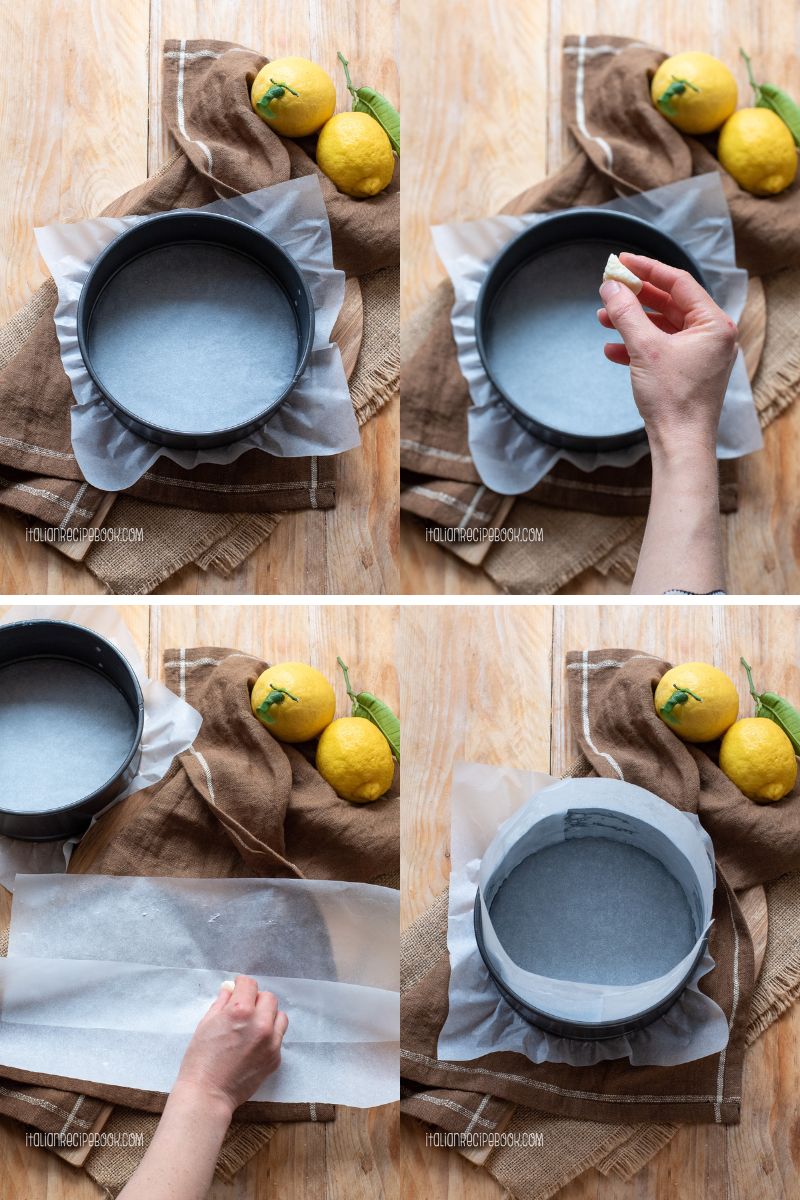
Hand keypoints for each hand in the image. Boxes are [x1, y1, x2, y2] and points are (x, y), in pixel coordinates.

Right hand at [174, 975, 287, 1116]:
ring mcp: (271, 1042)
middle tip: (244, 1010)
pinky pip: (278, 1038)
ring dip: (268, 1016)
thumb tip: (230, 989)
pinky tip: (253, 1045)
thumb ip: (222, 1003)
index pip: (250, 984)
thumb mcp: (206, 1024)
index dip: (241, 984)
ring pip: (279, 1016)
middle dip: (256, 1000)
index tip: (237, 989)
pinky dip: (269, 1036)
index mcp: (241, 1010)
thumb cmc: (200, 1059)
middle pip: (269, 998)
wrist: (208, 1095)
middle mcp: (261, 1023)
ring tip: (253, 1026)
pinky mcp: (276, 1058)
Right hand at [597, 253, 737, 460]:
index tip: (622, 261)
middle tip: (609, 287)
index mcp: (713, 324)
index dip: (647, 269)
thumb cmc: (672, 398)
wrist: (680, 444)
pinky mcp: (686, 373)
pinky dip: (636, 347)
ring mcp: (699, 355)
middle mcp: (711, 336)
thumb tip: (609, 287)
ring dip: (631, 322)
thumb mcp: (645, 349)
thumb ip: (626, 314)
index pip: (679, 283)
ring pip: (660, 327)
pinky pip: (659, 349)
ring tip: (603, 319)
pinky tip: (612, 350)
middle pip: (669, 303)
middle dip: (635, 298)